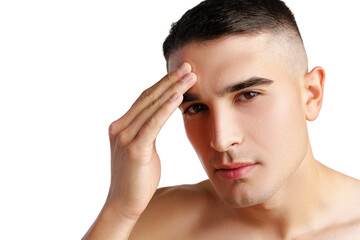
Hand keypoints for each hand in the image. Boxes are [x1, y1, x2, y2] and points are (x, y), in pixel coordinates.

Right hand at [105, 63, 196, 218]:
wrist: (125, 203)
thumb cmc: (138, 178)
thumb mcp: (143, 148)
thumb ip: (148, 130)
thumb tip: (159, 117)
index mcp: (121, 126)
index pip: (145, 98)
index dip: (163, 84)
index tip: (181, 73)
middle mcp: (120, 127)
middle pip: (148, 97)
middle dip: (170, 80)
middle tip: (188, 66)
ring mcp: (125, 137)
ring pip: (152, 107)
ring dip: (172, 89)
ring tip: (190, 76)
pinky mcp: (135, 149)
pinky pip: (153, 124)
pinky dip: (165, 109)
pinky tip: (178, 96)